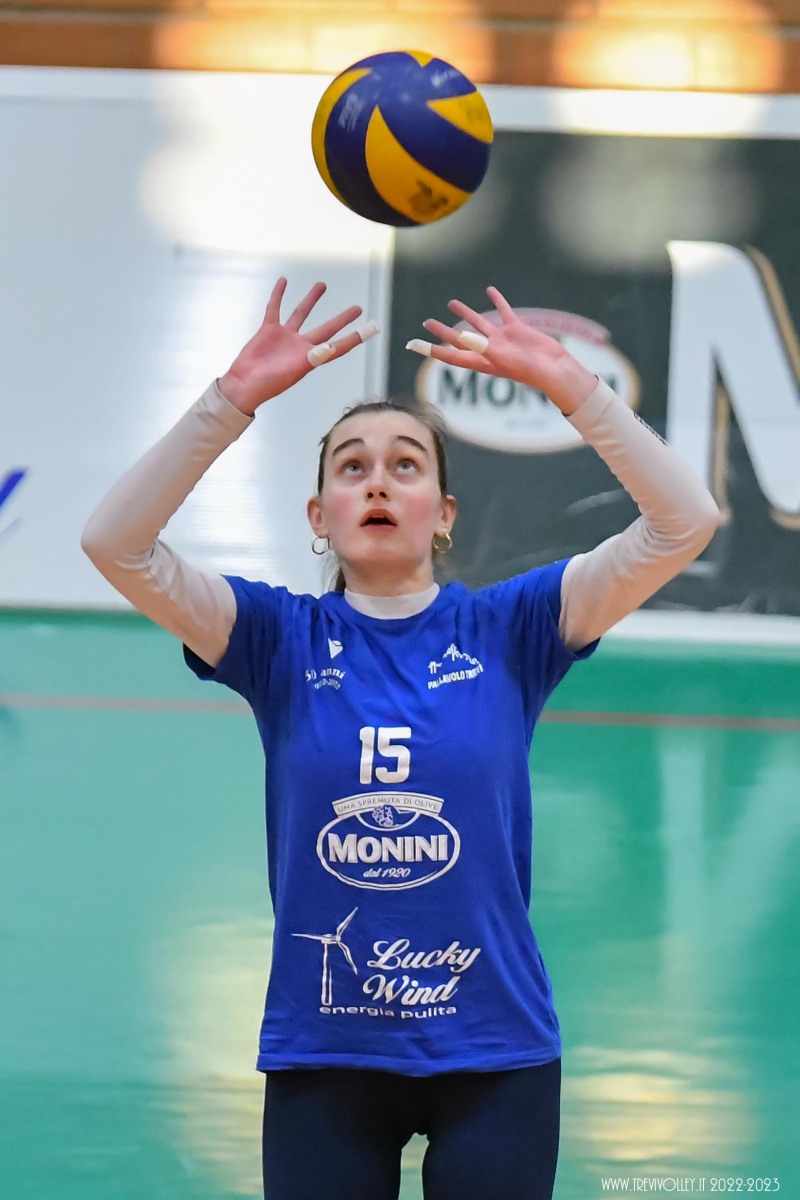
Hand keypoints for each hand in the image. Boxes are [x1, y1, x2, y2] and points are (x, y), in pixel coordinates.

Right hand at [218, 278, 375, 415]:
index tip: (370, 330)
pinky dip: (278, 295)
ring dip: (312, 299)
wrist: (245, 384)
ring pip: (302, 313)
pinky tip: (283, 282)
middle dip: (342, 319)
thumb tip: (330, 348)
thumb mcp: (293, 373)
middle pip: (327, 328)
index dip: (354, 339)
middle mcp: (301, 346)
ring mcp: (285, 337)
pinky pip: (275, 308)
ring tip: (322, 285)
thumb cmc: (269, 385)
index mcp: (310, 359)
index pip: (338, 347)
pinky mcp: (268, 330)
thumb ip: (312, 359)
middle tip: (357, 308)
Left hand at [410, 286, 596, 414]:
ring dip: (465, 313)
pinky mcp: (516, 329)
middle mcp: (488, 351)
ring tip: (451, 303)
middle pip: (459, 339)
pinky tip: (489, 290)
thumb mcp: (502, 359)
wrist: (553, 368)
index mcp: (481, 362)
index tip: (415, 346)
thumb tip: (461, 337)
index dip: (433, 351)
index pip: (450, 356)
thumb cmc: (528, 370)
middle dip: (443, 332)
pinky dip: (497, 300)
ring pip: (479, 323)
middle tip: (427, 323)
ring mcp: (501, 340)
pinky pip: (503, 311)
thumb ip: (482, 348)